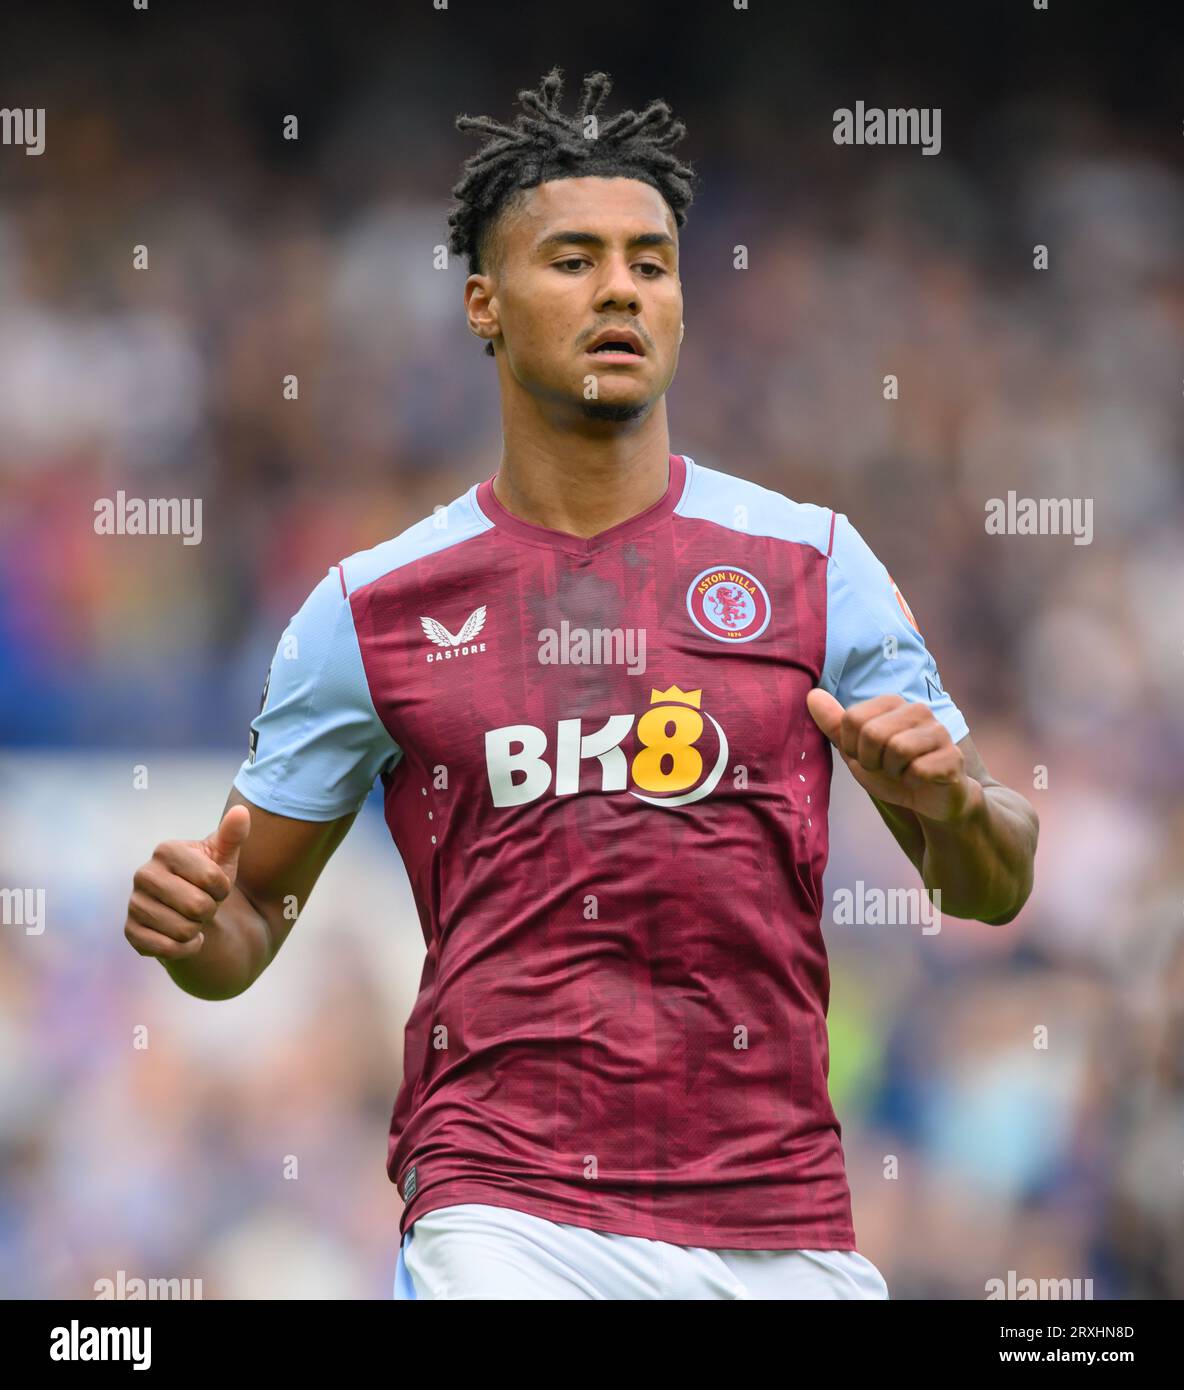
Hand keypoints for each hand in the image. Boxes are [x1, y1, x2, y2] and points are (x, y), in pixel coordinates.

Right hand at [124, 805, 251, 959]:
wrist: (189, 909)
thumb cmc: (208, 878)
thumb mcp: (224, 856)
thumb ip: (233, 835)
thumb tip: (240, 812)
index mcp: (166, 850)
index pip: (212, 879)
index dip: (223, 888)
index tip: (215, 885)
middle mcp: (143, 874)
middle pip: (198, 907)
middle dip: (210, 910)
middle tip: (204, 904)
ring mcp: (134, 903)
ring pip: (184, 930)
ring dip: (197, 929)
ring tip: (191, 918)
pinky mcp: (131, 931)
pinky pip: (168, 948)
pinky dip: (185, 948)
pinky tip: (185, 937)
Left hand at [806, 690, 979, 823]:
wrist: (930, 799)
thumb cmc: (891, 770)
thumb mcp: (856, 750)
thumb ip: (835, 724)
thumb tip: (812, 694)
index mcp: (892, 703)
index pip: (852, 719)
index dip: (852, 748)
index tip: (867, 756)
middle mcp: (918, 710)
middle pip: (872, 733)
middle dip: (872, 761)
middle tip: (885, 767)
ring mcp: (939, 732)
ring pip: (897, 749)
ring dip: (893, 772)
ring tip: (902, 772)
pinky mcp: (953, 756)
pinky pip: (919, 770)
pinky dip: (912, 782)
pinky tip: (920, 780)